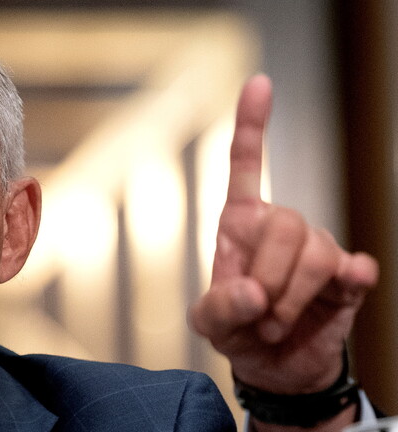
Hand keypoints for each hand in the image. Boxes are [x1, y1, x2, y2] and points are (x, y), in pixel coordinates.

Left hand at [189, 75, 378, 395]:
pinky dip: (347, 282)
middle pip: (286, 221)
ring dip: (292, 298)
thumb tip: (252, 292)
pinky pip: (355, 268)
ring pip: (315, 250)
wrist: (275, 369)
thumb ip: (218, 308)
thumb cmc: (236, 333)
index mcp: (239, 227)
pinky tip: (343, 290)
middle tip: (258, 314)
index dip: (251, 125)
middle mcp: (279, 229)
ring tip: (276, 323)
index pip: (245, 166)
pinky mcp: (346, 278)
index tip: (259, 83)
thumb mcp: (209, 325)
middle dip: (269, 276)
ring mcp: (316, 251)